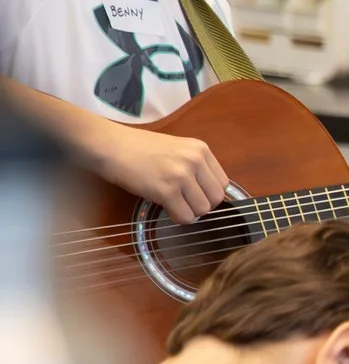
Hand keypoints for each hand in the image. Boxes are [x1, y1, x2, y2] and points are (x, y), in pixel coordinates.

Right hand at [90, 120, 230, 222]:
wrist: (110, 145)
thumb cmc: (138, 148)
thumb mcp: (177, 149)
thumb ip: (195, 166)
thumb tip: (208, 192)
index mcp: (201, 149)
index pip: (223, 183)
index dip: (209, 193)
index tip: (195, 194)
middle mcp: (195, 160)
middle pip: (216, 198)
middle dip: (202, 205)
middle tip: (184, 202)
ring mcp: (181, 175)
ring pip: (202, 210)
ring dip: (189, 212)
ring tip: (174, 204)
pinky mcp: (166, 190)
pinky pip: (184, 216)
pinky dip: (178, 218)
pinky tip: (167, 209)